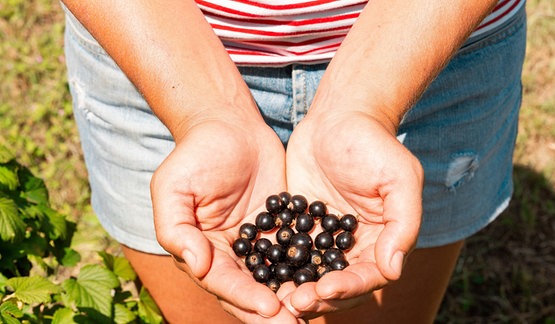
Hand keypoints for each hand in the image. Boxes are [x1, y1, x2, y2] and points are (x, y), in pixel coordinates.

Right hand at [150, 119, 299, 322]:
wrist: (230, 125)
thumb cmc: (197, 153)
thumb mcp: (175, 187)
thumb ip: (176, 228)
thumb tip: (196, 266)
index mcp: (201, 250)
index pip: (223, 282)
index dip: (244, 297)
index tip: (269, 308)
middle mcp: (230, 254)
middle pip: (250, 290)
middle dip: (271, 311)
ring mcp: (258, 243)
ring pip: (276, 278)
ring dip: (293, 297)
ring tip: (315, 311)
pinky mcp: (281, 228)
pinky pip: (296, 252)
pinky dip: (309, 268)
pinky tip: (328, 280)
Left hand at [283, 110, 422, 317]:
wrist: (339, 116)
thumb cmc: (373, 144)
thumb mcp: (399, 179)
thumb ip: (402, 225)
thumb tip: (393, 271)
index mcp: (381, 240)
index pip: (367, 276)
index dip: (348, 288)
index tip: (324, 290)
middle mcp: (352, 245)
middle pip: (337, 282)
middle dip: (318, 297)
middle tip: (293, 303)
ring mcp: (323, 236)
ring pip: (310, 272)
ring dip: (294, 288)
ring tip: (274, 298)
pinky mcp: (299, 224)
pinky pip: (288, 249)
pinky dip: (276, 263)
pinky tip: (258, 272)